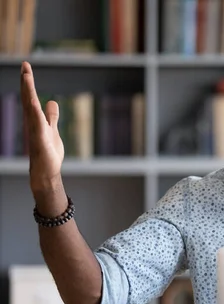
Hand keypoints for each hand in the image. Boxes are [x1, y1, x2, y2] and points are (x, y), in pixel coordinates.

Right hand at [20, 61, 64, 192]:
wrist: (46, 171)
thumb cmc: (48, 152)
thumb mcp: (52, 129)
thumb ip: (51, 116)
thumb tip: (52, 102)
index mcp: (36, 119)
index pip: (31, 97)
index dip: (28, 83)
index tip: (26, 67)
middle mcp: (33, 122)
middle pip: (28, 98)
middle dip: (26, 82)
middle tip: (25, 65)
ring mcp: (35, 129)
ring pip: (30, 107)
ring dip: (28, 91)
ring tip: (26, 75)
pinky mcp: (40, 138)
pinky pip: (37, 122)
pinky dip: (35, 111)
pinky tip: (34, 100)